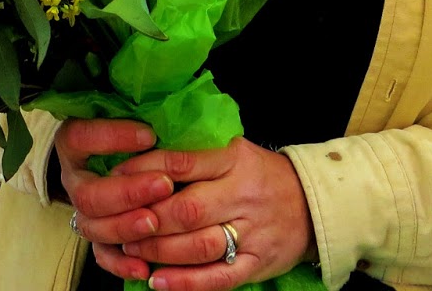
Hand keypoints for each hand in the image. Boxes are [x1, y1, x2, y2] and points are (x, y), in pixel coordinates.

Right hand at [55, 118, 170, 281]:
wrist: (114, 158)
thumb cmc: (128, 132)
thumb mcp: (126, 117)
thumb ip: (137, 116)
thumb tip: (163, 118)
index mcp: (74, 143)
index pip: (81, 137)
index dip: (112, 137)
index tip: (149, 135)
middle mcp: (74, 179)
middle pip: (88, 194)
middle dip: (126, 192)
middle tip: (162, 184)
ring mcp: (83, 210)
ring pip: (93, 227)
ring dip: (124, 226)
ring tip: (154, 222)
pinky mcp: (96, 237)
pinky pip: (102, 255)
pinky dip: (121, 264)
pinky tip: (144, 266)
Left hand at [111, 137, 316, 290]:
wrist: (314, 204)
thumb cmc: (263, 175)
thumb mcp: (235, 153)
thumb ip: (197, 159)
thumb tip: (144, 165)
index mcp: (234, 161)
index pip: (182, 164)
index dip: (145, 172)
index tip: (117, 178)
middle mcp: (242, 195)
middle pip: (187, 209)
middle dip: (148, 219)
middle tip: (119, 223)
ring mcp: (251, 233)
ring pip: (199, 246)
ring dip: (159, 251)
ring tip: (132, 250)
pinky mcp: (257, 264)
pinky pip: (218, 277)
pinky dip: (186, 283)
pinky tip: (158, 282)